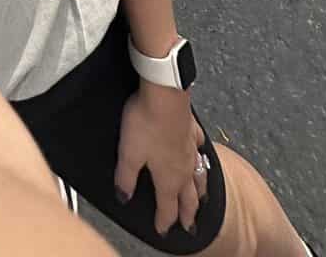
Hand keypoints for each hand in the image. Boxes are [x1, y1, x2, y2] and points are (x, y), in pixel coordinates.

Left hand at [114, 84, 205, 236]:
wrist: (164, 93)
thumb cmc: (146, 123)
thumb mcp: (129, 154)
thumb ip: (126, 178)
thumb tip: (123, 196)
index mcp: (168, 178)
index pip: (167, 207)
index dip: (164, 221)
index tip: (163, 231)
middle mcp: (183, 167)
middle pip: (189, 197)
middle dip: (188, 214)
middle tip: (190, 227)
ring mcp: (190, 148)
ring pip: (199, 175)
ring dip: (200, 191)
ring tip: (203, 199)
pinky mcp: (191, 128)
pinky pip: (199, 146)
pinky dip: (200, 153)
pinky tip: (199, 151)